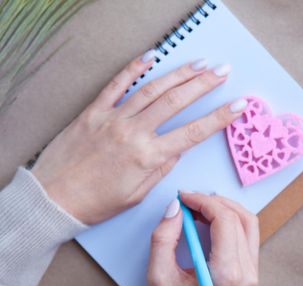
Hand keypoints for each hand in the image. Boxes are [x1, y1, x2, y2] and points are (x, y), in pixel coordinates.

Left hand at [31, 55, 245, 223]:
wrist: (54, 199)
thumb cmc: (96, 202)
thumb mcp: (137, 194)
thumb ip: (161, 168)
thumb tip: (178, 147)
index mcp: (148, 157)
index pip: (193, 132)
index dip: (219, 117)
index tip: (238, 106)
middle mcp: (134, 132)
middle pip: (176, 101)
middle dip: (204, 84)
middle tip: (222, 71)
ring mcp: (113, 118)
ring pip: (152, 89)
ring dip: (179, 74)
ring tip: (198, 64)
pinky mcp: (94, 111)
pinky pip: (117, 84)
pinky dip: (135, 69)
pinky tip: (151, 57)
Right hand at [147, 192, 258, 285]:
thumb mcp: (158, 276)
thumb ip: (163, 237)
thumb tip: (176, 208)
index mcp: (226, 273)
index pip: (225, 221)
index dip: (204, 201)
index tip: (185, 197)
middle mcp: (246, 272)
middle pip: (240, 218)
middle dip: (214, 202)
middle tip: (191, 200)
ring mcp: (252, 272)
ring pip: (249, 224)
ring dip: (226, 209)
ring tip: (201, 208)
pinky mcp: (251, 272)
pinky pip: (248, 236)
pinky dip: (231, 222)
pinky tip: (211, 221)